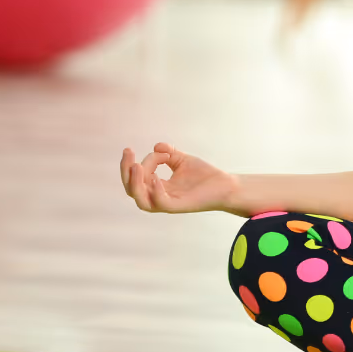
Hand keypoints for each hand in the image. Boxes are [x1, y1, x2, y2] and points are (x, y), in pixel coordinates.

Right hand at [120, 143, 235, 213]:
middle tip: (128, 152)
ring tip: (136, 166)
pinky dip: (155, 192)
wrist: (226, 185)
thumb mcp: (182, 160)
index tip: (160, 150)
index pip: (138, 177)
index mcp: (158, 188)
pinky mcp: (180, 206)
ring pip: (141, 201)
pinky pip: (161, 204)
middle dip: (125, 171)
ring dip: (134, 183)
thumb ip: (168, 154)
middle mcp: (160, 196)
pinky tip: (155, 178)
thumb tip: (156, 145)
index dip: (143, 161)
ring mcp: (169, 203)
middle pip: (132, 190)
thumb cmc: (205, 176)